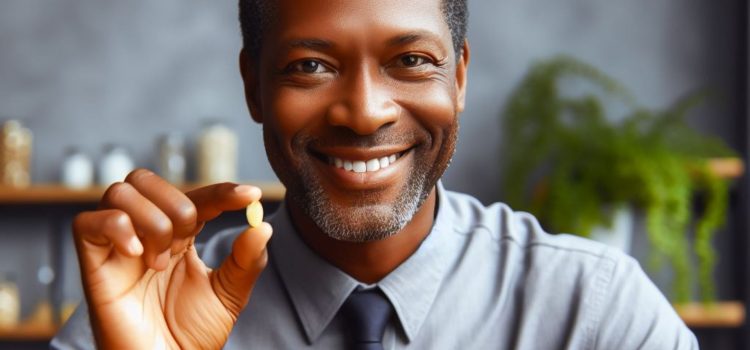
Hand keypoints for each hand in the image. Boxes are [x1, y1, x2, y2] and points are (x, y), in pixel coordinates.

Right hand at [72, 169, 271, 348]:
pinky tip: (137, 255)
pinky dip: (115, 227)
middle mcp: (145, 235)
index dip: (222, 191)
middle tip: (186, 242)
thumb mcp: (229, 295)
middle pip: (145, 179)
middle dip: (176, 204)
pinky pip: (86, 222)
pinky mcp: (93, 265)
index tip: (250, 196)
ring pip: (119, 192)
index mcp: (179, 237)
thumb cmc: (191, 336)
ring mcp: (117, 247)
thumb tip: (263, 225)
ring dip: (149, 220)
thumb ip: (246, 261)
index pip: (196, 197)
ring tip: (159, 261)